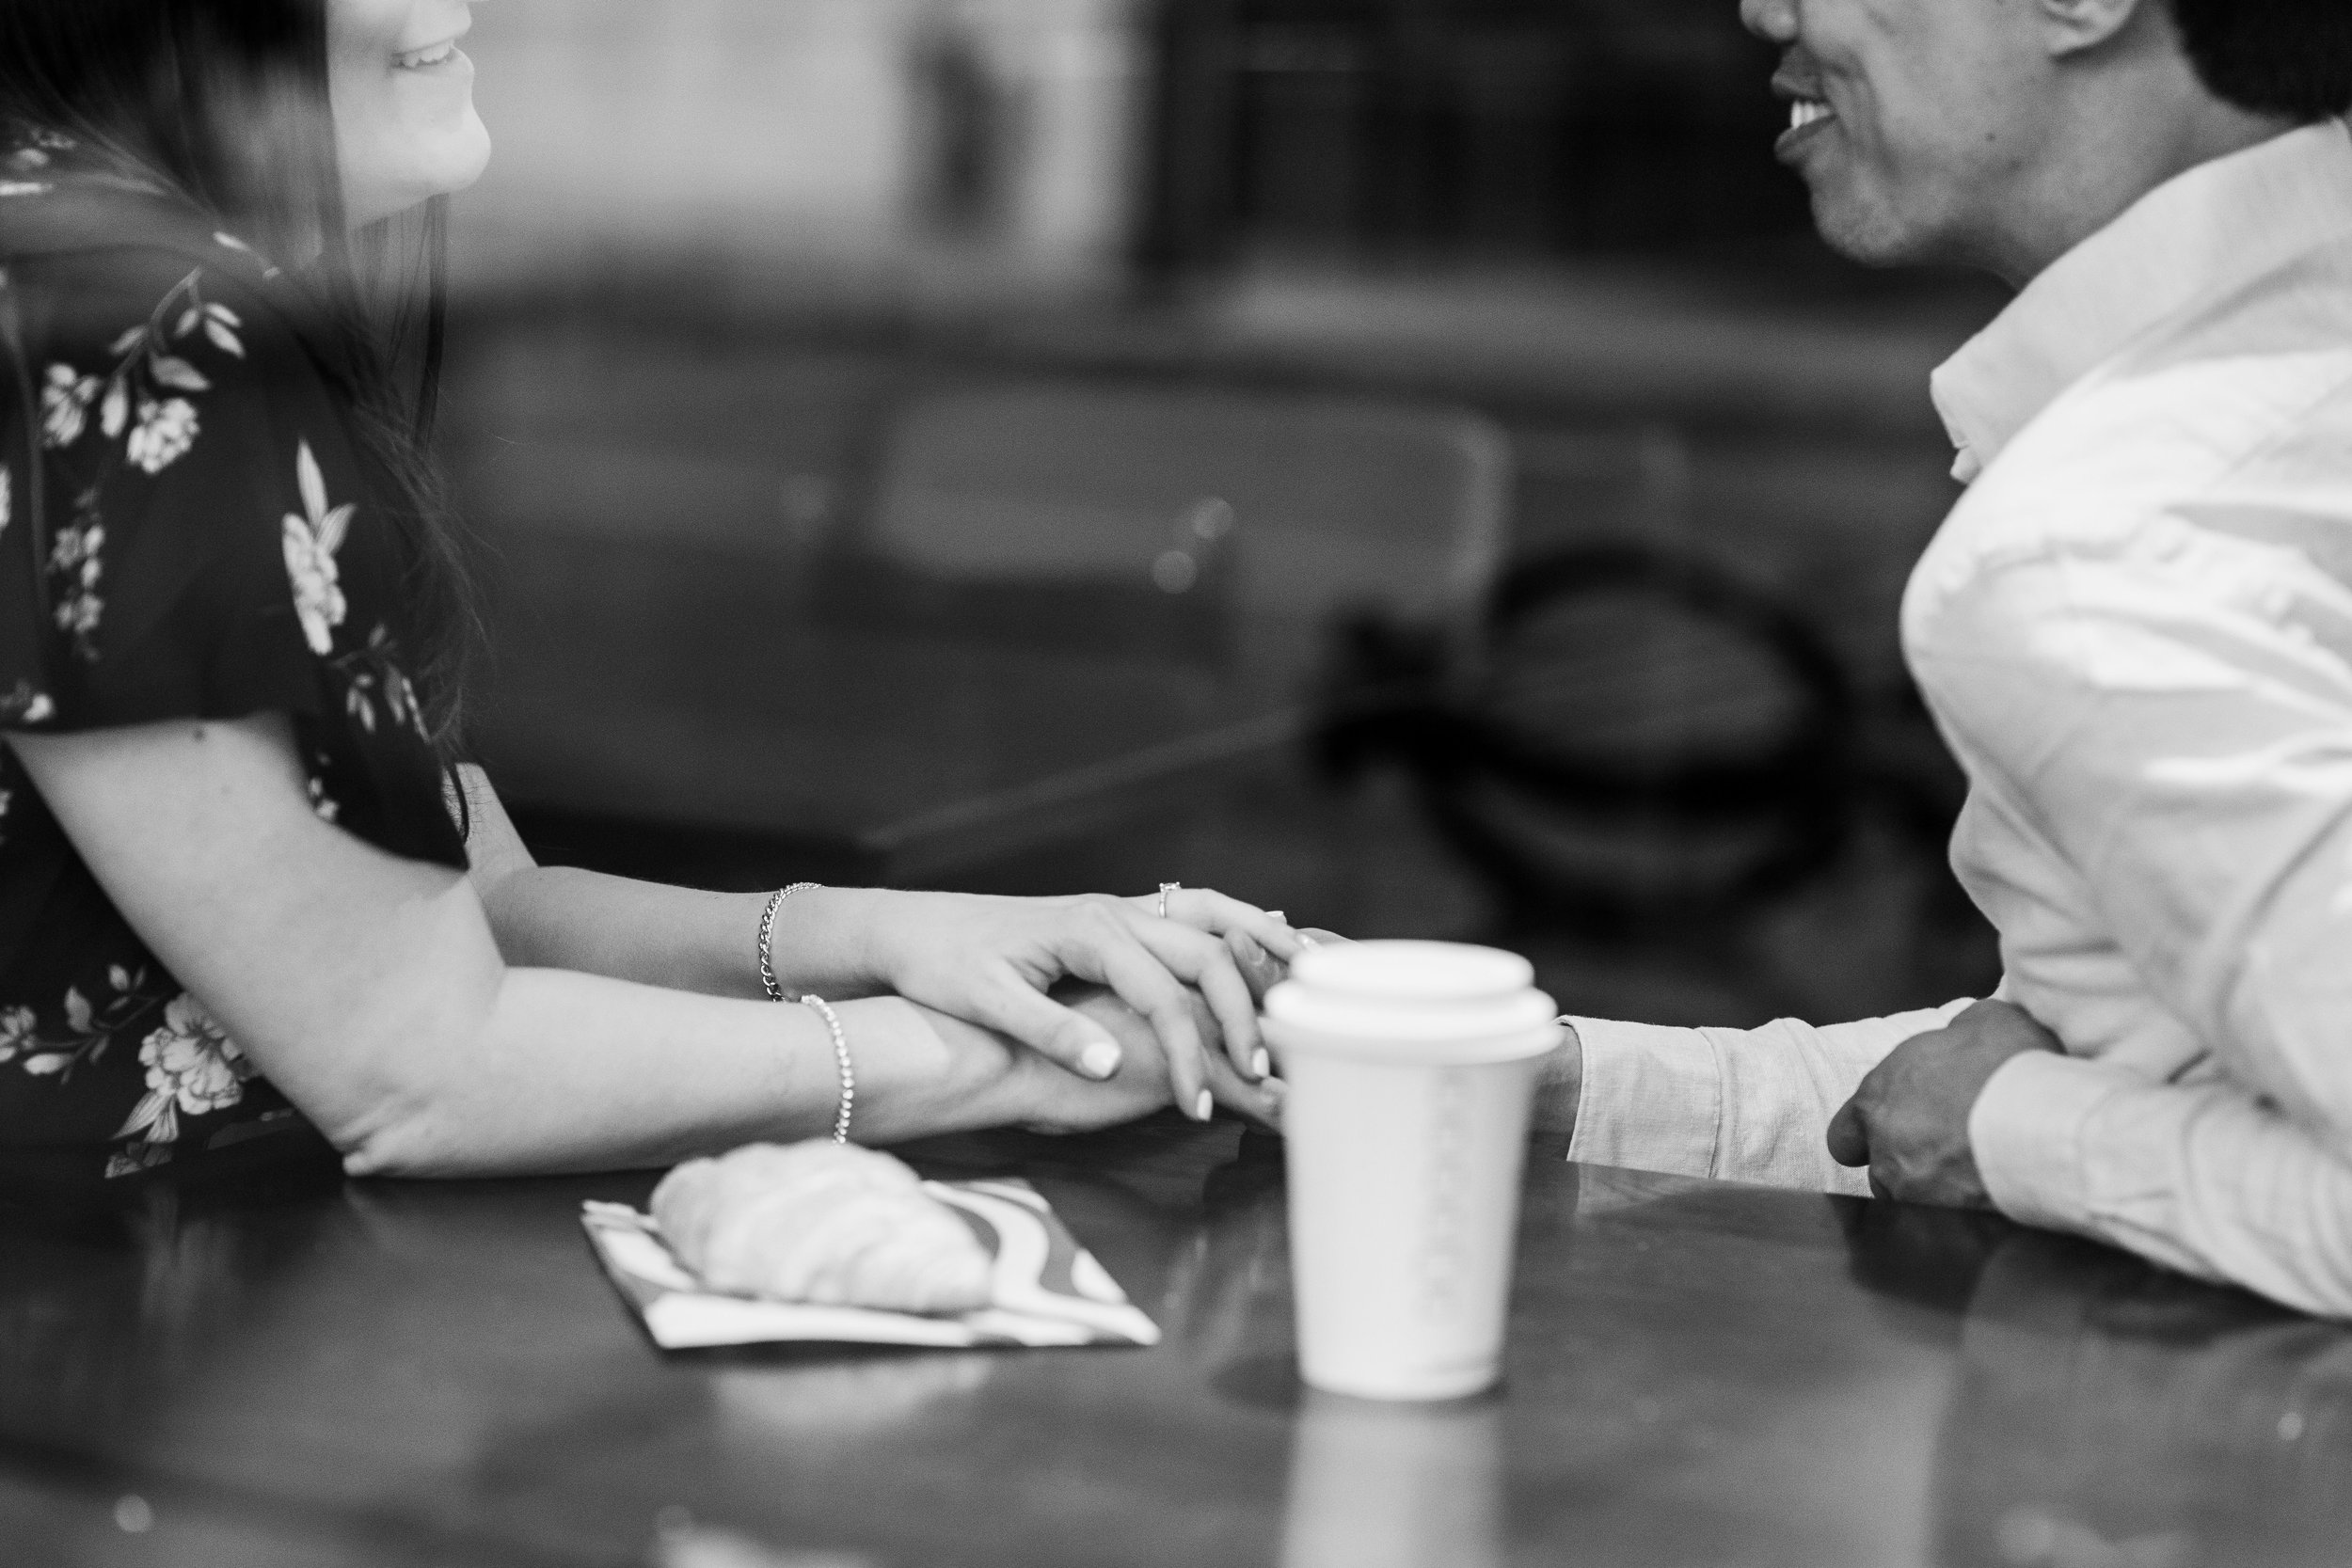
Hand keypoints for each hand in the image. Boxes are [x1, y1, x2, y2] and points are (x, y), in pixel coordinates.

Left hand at [850, 888, 1304, 1122]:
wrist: (918, 930)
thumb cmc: (944, 967)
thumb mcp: (986, 1001)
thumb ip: (1050, 1031)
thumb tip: (1113, 1064)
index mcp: (1091, 929)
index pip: (1165, 996)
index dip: (1190, 1053)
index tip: (1200, 1106)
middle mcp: (1118, 910)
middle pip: (1211, 953)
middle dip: (1245, 1013)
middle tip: (1266, 1071)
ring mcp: (1125, 908)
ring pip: (1218, 917)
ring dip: (1267, 950)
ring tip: (1316, 982)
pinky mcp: (1122, 917)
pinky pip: (1200, 916)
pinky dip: (1245, 929)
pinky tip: (1276, 945)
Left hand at [1826, 1000, 2060, 1206]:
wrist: (2044, 1124)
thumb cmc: (2010, 1066)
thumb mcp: (1985, 1022)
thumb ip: (1959, 1032)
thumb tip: (1965, 1035)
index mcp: (1878, 1097)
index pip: (1846, 1132)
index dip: (1865, 1135)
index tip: (1890, 1134)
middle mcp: (1884, 1148)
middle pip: (1877, 1170)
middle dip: (1902, 1166)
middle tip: (1939, 1156)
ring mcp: (1911, 1191)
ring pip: (1906, 1202)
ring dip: (1928, 1193)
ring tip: (1968, 1182)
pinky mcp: (1943, 1223)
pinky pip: (1942, 1225)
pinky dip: (1960, 1215)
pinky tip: (1987, 1204)